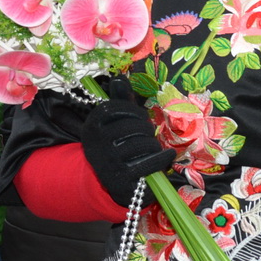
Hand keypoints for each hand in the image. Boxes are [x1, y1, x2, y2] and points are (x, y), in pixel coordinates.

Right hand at [79, 78, 176, 205]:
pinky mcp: (122, 178)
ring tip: (152, 148)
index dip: (134, 111)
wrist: (106, 182)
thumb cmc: (114, 145)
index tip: (139, 118)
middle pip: (133, 125)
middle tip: (147, 135)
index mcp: (92, 125)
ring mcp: (108, 162)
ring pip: (143, 143)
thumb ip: (119, 100)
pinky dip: (163, 158)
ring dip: (153, 145)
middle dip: (146, 129)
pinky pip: (150, 162)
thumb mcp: (112, 123)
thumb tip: (119, 78)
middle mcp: (97, 143)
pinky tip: (168, 155)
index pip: (117, 108)